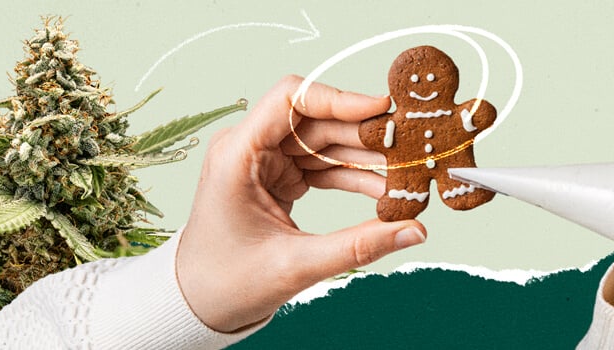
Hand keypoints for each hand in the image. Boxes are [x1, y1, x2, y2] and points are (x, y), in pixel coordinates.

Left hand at [176, 76, 426, 332]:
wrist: (199, 301)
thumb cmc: (228, 281)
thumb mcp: (295, 265)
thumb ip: (357, 246)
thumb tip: (414, 231)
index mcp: (237, 154)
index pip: (290, 100)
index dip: (337, 98)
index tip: (380, 108)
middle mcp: (249, 147)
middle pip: (316, 120)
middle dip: (363, 133)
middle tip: (407, 146)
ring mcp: (264, 161)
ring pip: (324, 142)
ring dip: (363, 156)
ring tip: (403, 172)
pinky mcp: (277, 176)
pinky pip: (321, 165)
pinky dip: (351, 175)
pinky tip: (383, 188)